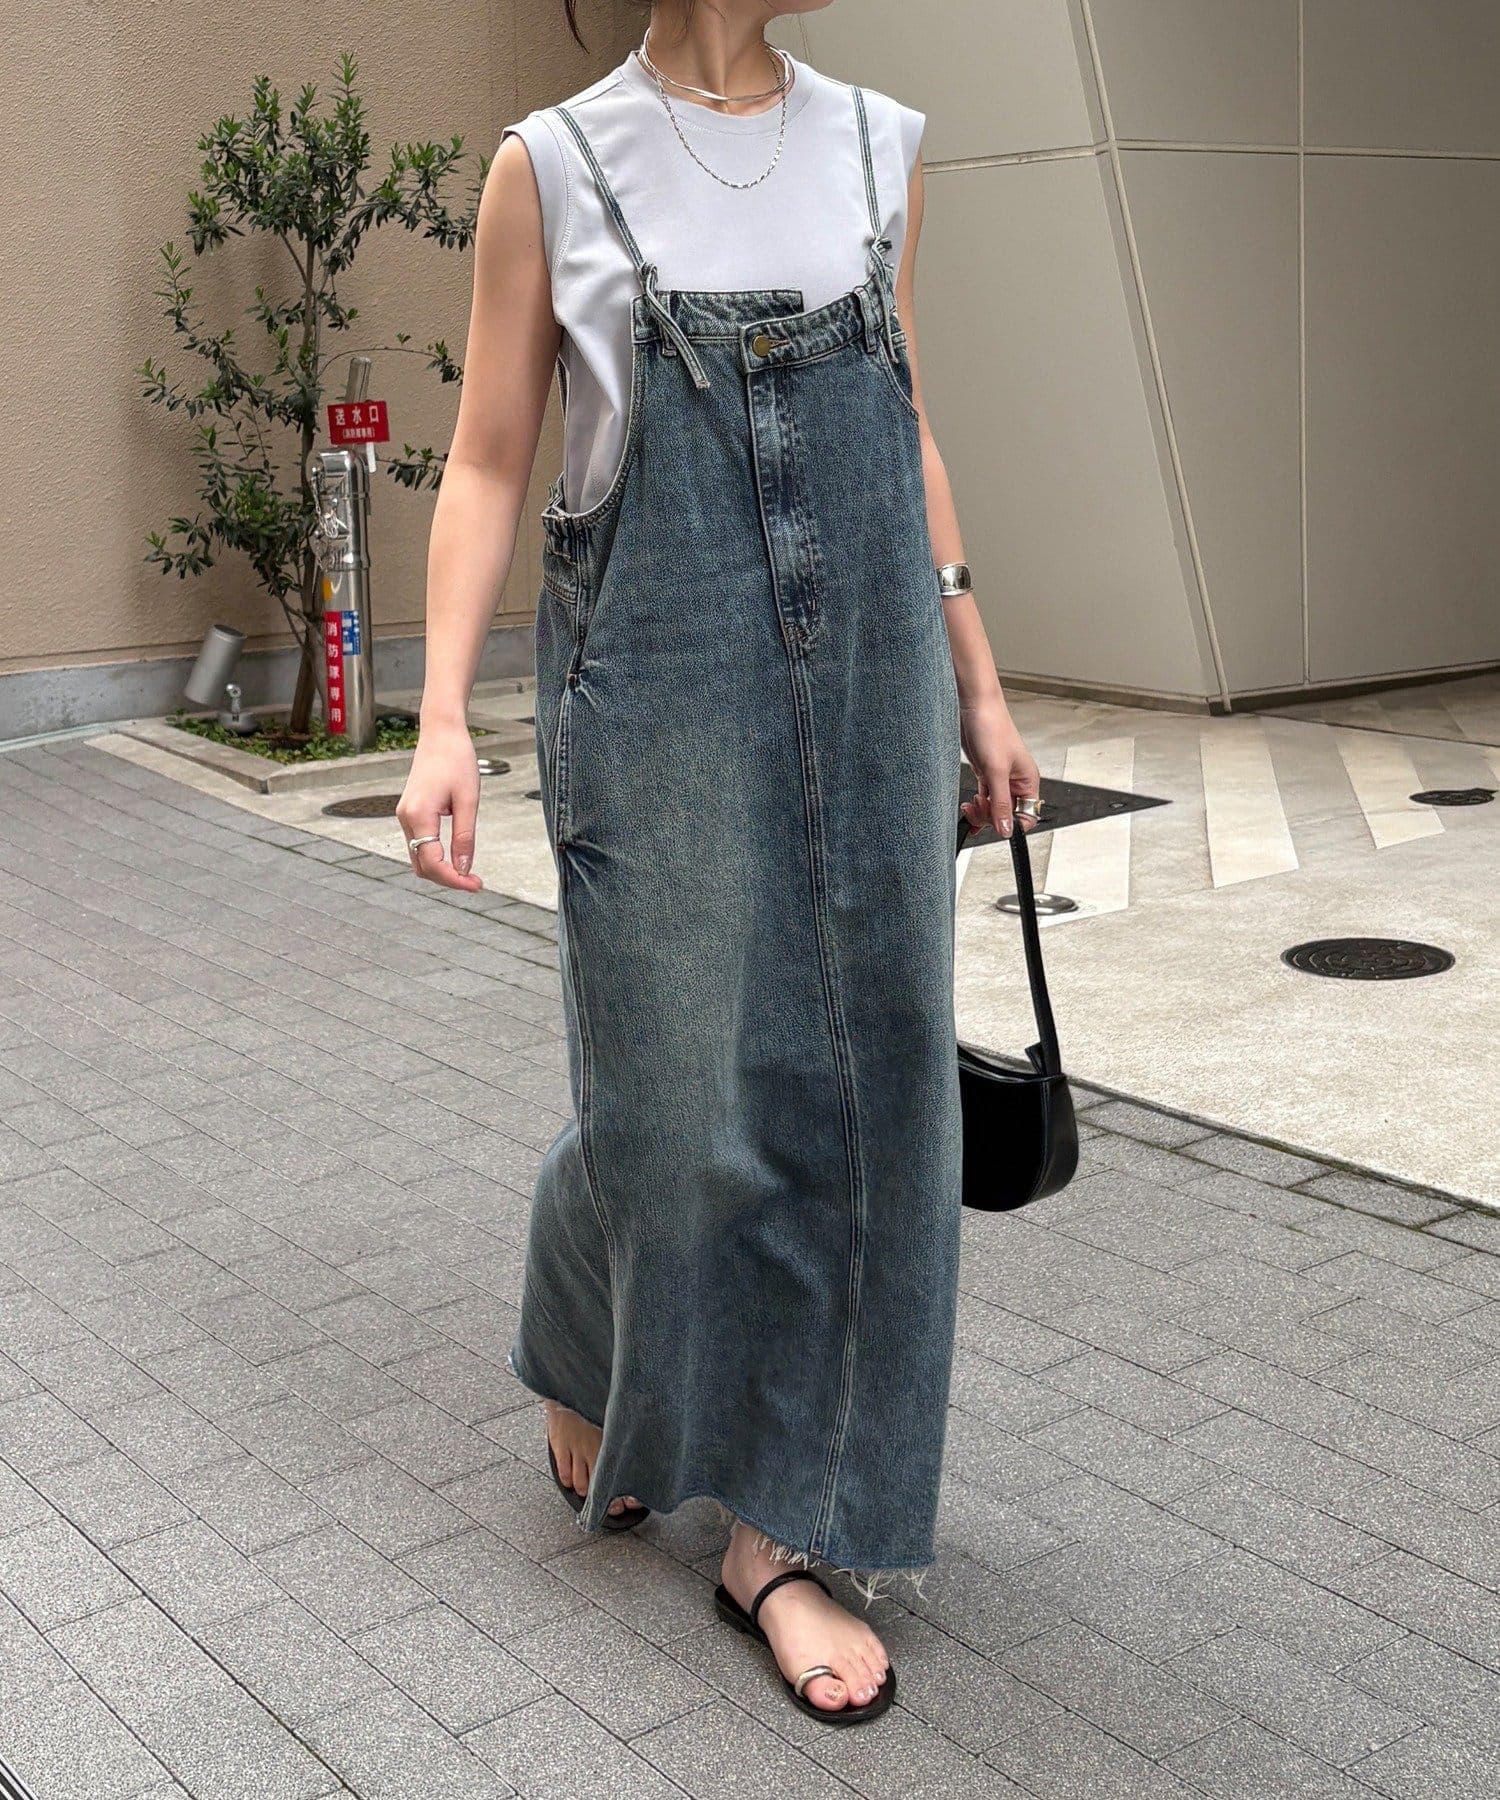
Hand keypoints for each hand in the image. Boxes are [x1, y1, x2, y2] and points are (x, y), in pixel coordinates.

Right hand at [396, 721, 482, 890]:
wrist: (441, 734)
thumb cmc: (457, 760)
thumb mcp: (468, 801)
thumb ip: (464, 837)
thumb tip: (464, 869)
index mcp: (419, 815)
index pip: (432, 863)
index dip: (454, 880)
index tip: (476, 885)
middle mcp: (406, 818)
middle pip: (421, 865)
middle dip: (447, 879)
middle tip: (476, 883)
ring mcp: (404, 816)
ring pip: (418, 858)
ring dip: (441, 870)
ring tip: (468, 873)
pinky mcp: (409, 813)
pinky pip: (418, 845)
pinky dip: (434, 857)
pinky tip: (454, 857)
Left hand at [959, 695, 1040, 838]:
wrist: (975, 708)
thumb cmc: (992, 729)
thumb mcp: (996, 770)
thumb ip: (1001, 802)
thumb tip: (1006, 829)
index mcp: (1028, 781)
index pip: (1027, 815)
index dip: (1011, 824)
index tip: (996, 824)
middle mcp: (1016, 782)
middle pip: (1008, 814)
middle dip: (991, 817)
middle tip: (978, 809)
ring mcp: (1000, 779)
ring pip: (994, 807)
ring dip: (981, 812)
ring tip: (970, 806)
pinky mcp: (986, 774)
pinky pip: (984, 799)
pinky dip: (976, 806)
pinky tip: (969, 808)